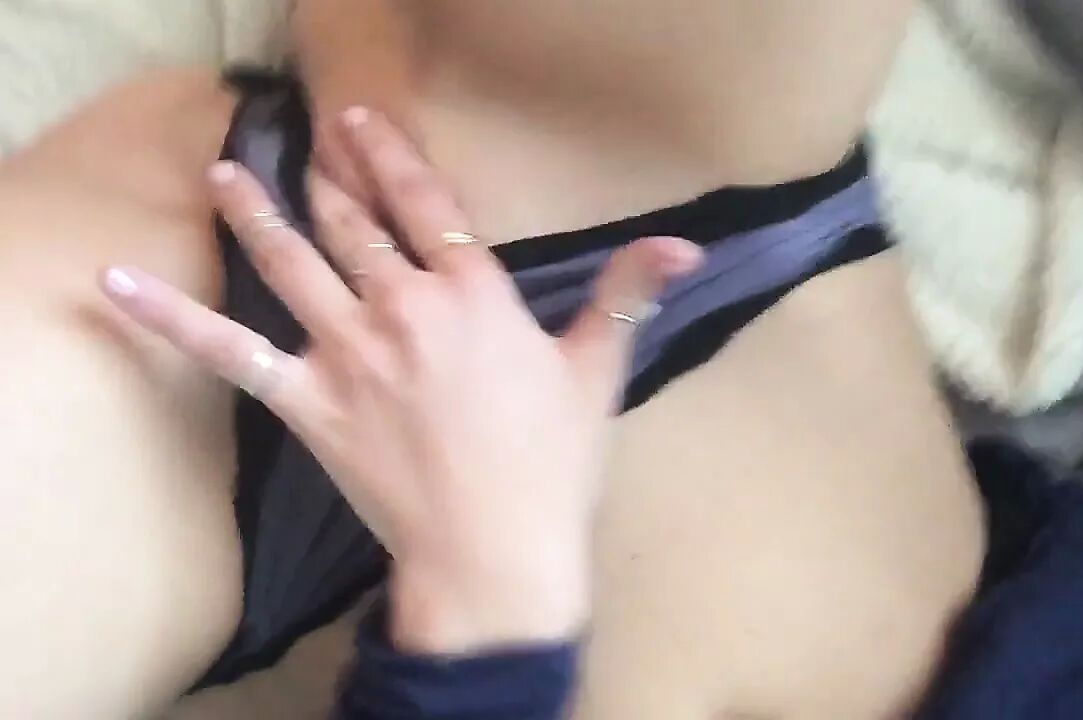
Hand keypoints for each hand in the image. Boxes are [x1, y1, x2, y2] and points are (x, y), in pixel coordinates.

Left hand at [99, 107, 701, 653]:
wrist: (494, 551)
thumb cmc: (553, 466)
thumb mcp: (598, 371)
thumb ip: (629, 294)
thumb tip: (684, 243)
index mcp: (472, 293)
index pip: (425, 204)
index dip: (391, 158)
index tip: (363, 121)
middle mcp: (403, 306)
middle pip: (353, 222)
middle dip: (328, 172)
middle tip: (305, 135)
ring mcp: (347, 350)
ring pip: (293, 262)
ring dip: (256, 211)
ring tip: (226, 171)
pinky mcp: (307, 401)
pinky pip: (231, 352)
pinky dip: (172, 318)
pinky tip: (119, 283)